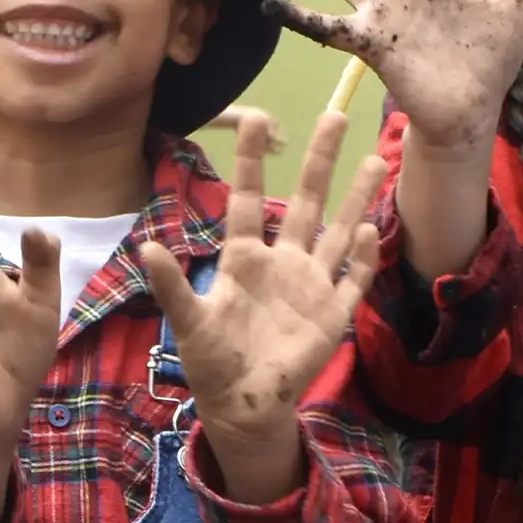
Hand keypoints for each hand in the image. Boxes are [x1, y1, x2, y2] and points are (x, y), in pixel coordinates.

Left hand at [138, 112, 385, 504]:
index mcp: (244, 259)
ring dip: (356, 198)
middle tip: (335, 115)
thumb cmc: (212, 361)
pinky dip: (361, 258)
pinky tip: (368, 232)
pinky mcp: (332, 315)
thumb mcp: (188, 322)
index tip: (258, 118)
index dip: (253, 161)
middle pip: (306, 201)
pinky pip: (352, 280)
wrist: (243, 407)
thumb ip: (173, 285)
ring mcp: (311, 286)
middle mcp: (282, 263)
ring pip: (339, 231)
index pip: (250, 199)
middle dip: (319, 161)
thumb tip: (147, 247)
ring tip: (376, 158)